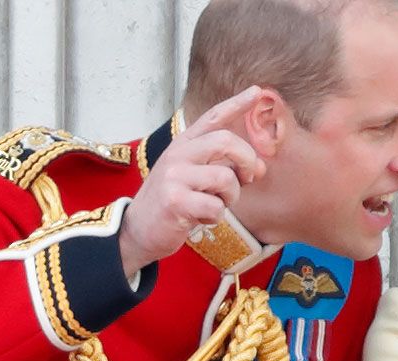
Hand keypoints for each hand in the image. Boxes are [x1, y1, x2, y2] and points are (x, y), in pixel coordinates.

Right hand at [118, 85, 266, 275]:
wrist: (138, 230)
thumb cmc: (173, 204)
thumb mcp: (194, 178)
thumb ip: (224, 168)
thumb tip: (259, 167)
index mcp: (183, 145)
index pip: (213, 118)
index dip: (236, 104)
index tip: (257, 92)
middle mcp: (177, 155)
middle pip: (226, 142)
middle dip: (247, 160)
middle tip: (248, 178)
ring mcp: (174, 177)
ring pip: (226, 178)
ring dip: (231, 198)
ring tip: (215, 205)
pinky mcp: (175, 201)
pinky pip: (216, 207)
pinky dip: (215, 218)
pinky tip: (200, 219)